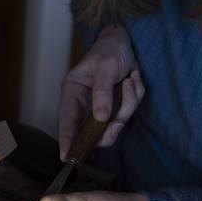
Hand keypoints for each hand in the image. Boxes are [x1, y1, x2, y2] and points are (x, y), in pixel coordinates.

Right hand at [59, 25, 144, 159]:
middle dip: (109, 129)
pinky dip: (134, 97)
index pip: (66, 120)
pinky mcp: (115, 109)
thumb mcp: (105, 66)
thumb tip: (100, 117)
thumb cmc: (109, 50)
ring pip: (114, 124)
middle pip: (91, 132)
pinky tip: (131, 80)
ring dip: (127, 105)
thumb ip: (102, 91)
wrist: (125, 44)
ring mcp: (100, 109)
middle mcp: (84, 105)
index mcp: (72, 93)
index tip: (67, 156)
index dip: (66, 139)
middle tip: (118, 121)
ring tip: (128, 81)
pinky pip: (127, 114)